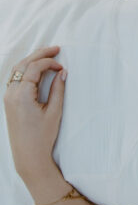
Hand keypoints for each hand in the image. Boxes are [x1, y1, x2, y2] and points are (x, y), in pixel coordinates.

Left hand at [5, 47, 66, 188]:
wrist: (28, 156)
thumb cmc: (42, 136)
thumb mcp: (54, 112)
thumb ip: (58, 89)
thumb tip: (62, 73)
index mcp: (22, 95)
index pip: (33, 68)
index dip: (49, 63)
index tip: (62, 67)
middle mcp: (11, 94)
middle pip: (23, 65)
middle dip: (40, 54)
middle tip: (56, 49)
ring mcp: (8, 97)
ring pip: (17, 70)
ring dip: (31, 60)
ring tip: (47, 56)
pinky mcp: (9, 102)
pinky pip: (15, 79)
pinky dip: (26, 70)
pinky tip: (37, 69)